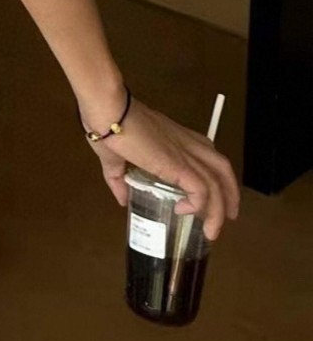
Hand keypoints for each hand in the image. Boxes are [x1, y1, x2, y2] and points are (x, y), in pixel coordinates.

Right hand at [86, 97, 240, 240]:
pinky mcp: (178, 164)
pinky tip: (183, 211)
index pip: (208, 155)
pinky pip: (201, 189)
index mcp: (175, 138)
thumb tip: (122, 198)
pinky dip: (199, 205)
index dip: (214, 176)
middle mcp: (187, 144)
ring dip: (219, 209)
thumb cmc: (109, 126)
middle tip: (228, 216)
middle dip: (230, 193)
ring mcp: (185, 154)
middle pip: (222, 168)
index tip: (210, 196)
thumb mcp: (114, 157)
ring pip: (218, 182)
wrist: (108, 111)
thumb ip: (118, 179)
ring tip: (212, 229)